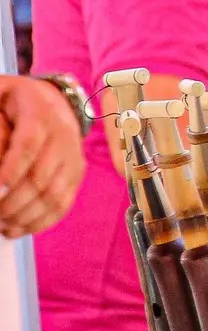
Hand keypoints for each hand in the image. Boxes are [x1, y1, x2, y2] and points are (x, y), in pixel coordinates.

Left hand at [0, 78, 85, 237]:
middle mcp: (63, 136)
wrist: (53, 101)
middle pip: (41, 177)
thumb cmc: (14, 102)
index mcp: (40, 113)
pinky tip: (16, 229)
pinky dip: (39, 222)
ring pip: (53, 196)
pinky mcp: (76, 175)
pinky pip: (62, 205)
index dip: (12, 169)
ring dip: (23, 216)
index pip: (29, 145)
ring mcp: (73, 158)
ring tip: (1, 224)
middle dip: (11, 202)